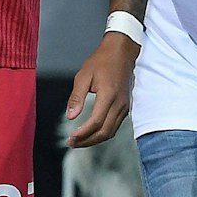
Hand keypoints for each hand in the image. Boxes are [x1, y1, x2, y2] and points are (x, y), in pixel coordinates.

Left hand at [65, 33, 138, 147]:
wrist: (122, 52)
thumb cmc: (102, 61)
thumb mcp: (83, 76)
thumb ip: (76, 97)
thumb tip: (70, 117)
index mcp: (108, 95)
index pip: (96, 122)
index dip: (83, 134)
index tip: (70, 138)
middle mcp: (119, 104)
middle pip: (105, 132)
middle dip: (88, 141)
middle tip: (72, 144)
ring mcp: (125, 107)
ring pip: (111, 132)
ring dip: (95, 140)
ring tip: (79, 141)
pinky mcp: (126, 107)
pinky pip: (115, 126)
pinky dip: (103, 133)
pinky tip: (91, 133)